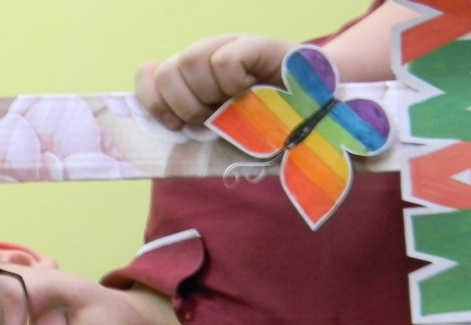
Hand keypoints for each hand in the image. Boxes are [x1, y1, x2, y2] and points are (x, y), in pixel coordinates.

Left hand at [135, 35, 294, 129]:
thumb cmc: (268, 131)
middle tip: (212, 120)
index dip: (154, 102)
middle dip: (185, 106)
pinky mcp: (258, 45)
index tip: (176, 125)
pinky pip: (225, 61)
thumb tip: (162, 124)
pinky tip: (251, 91)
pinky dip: (233, 84)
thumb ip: (189, 123)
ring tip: (234, 108)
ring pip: (190, 61)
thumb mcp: (220, 133)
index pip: (149, 75)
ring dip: (209, 96)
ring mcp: (232, 47)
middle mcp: (208, 56)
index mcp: (194, 79)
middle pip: (168, 72)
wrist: (321, 119)